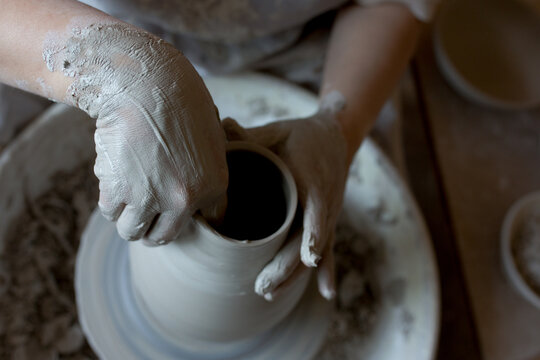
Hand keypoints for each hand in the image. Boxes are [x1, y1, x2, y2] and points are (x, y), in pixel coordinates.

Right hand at [56, 24, 227, 244]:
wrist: (146, 82)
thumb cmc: (180, 104)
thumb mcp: (211, 140)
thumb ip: (207, 175)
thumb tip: (204, 206)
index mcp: (214, 186)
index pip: (196, 226)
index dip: (177, 220)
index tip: (166, 213)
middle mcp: (185, 199)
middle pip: (160, 237)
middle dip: (149, 228)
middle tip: (142, 212)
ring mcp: (151, 197)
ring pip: (130, 230)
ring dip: (126, 216)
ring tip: (127, 192)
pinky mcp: (119, 189)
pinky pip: (109, 211)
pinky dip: (109, 199)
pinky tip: (115, 176)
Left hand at [222, 92, 348, 299]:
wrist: (334, 138)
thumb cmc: (299, 136)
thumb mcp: (276, 132)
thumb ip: (251, 136)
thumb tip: (219, 126)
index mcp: (312, 181)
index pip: (316, 211)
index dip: (313, 234)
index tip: (307, 256)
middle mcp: (324, 203)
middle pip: (310, 242)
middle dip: (287, 266)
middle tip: (260, 287)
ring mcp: (327, 216)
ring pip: (316, 252)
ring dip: (294, 275)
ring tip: (268, 293)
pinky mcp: (327, 223)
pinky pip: (329, 250)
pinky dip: (328, 272)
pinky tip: (327, 293)